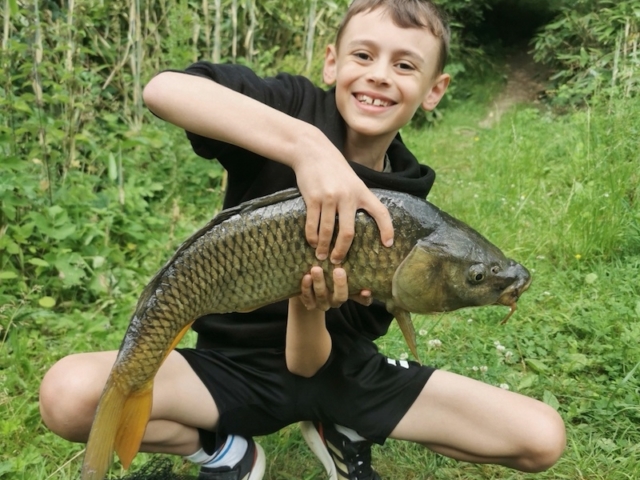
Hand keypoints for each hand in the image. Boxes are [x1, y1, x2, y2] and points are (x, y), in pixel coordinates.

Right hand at [292, 149, 393, 263]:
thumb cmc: (334, 169)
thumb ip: (357, 199)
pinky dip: (312, 237)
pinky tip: (312, 243)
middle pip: (348, 232)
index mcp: (362, 192)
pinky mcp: (313, 198)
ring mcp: (330, 197)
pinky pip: (312, 224)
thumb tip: (359, 223)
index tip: (388, 244)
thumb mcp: (353, 181)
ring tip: (321, 256)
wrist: (313, 152)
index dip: (387, 229)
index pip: (381, 212)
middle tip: (337, 261)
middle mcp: (348, 196)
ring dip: (323, 247)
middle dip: (342, 250)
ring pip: (327, 231)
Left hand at [297, 266, 371, 310]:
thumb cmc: (329, 270)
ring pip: (322, 296)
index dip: (365, 297)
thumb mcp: (341, 268)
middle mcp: (336, 301)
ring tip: (316, 269)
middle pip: (341, 297)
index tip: (366, 290)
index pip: (362, 299)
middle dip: (340, 285)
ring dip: (319, 283)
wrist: (307, 280)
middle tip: (338, 270)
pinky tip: (306, 276)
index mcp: (349, 293)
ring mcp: (322, 303)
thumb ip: (351, 268)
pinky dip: (306, 287)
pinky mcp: (309, 303)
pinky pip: (307, 298)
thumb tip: (363, 268)